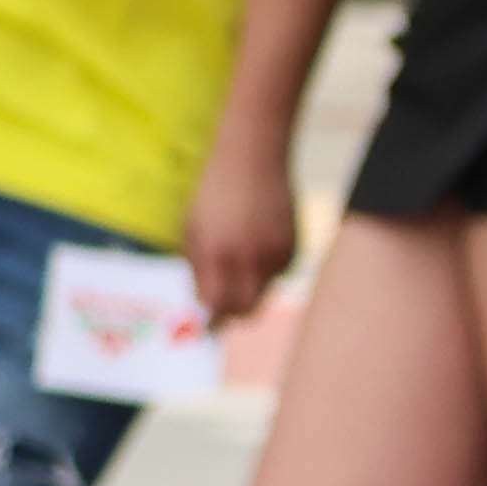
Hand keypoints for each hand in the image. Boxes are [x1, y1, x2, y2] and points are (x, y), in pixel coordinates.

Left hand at [184, 137, 299, 325]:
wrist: (252, 159)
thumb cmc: (213, 192)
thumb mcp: (193, 230)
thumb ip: (199, 269)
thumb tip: (204, 303)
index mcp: (217, 255)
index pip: (217, 306)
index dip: (211, 319)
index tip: (207, 325)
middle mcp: (249, 260)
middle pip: (245, 311)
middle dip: (232, 314)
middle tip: (223, 310)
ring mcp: (275, 255)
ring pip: (263, 293)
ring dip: (248, 289)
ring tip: (239, 259)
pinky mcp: (293, 248)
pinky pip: (278, 275)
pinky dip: (265, 271)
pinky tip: (257, 244)